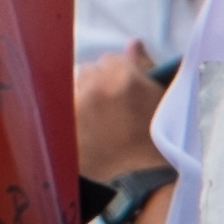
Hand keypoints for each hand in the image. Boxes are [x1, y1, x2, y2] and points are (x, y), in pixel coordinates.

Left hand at [74, 43, 167, 181]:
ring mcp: (76, 102)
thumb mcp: (162, 101)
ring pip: (74, 85)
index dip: (120, 75)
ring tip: (95, 119)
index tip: (125, 93)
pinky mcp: (62, 120)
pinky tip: (82, 127)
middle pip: (90, 70)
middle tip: (111, 108)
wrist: (136, 181)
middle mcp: (97, 84)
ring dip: (82, 97)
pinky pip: (61, 103)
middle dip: (99, 83)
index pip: (112, 59)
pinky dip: (69, 112)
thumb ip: (146, 67)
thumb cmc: (154, 141)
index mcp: (125, 76)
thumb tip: (133, 42)